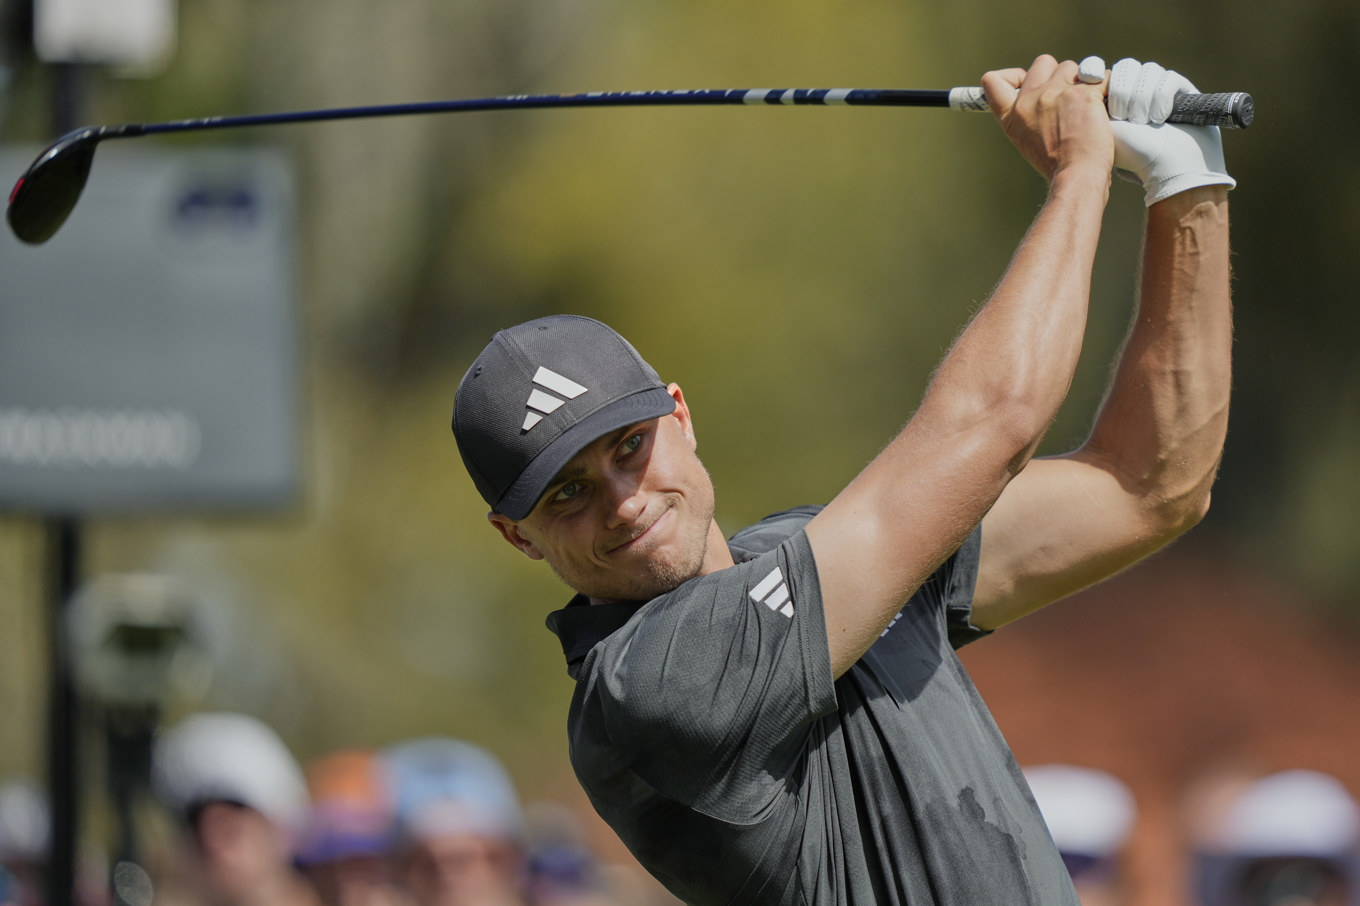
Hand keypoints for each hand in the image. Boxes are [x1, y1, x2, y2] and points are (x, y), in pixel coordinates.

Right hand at [981, 55, 1113, 183]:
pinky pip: (1102, 77)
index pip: (993, 81)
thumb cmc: (1057, 166)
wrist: (1076, 176)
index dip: (1011, 76)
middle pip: (1043, 63)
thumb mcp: (1028, 141)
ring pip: (1073, 67)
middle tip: (1068, 100)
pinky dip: (1108, 89)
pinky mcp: (1084, 93)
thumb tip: (1043, 101)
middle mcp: (1030, 100)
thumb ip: (1030, 117)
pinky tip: (1107, 107)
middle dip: (1058, 75)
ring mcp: (1056, 93)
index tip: (1024, 82)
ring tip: (1089, 108)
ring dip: (1083, 82)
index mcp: (1012, 115)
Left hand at [1102, 57, 1235, 205]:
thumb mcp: (1102, 126)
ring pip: (1147, 70)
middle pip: (1126, 67)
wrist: (1167, 166)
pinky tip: (1161, 118)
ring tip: (1144, 122)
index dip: (1100, 73)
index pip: (1107, 71)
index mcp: (1115, 99)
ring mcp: (1160, 89)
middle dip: (1123, 92)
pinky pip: (1167, 77)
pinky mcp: (1182, 89)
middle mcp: (1137, 91)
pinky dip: (1161, 99)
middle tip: (1124, 117)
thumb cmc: (1132, 152)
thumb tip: (1087, 72)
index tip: (1091, 80)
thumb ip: (1090, 99)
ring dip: (1142, 99)